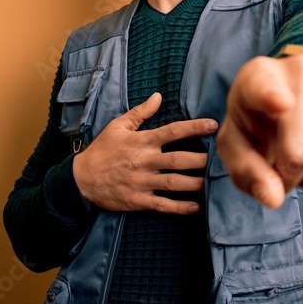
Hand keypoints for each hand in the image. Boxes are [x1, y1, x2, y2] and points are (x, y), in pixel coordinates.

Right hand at [72, 92, 215, 213]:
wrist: (81, 179)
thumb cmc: (102, 150)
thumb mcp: (117, 126)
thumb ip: (140, 112)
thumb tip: (158, 96)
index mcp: (142, 141)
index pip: (173, 131)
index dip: (194, 127)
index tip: (213, 124)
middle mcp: (144, 161)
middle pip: (179, 159)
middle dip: (201, 160)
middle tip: (221, 159)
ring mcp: (142, 182)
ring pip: (174, 183)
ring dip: (195, 184)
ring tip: (212, 183)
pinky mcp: (138, 200)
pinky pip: (162, 205)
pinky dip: (180, 207)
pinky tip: (195, 207)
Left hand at [217, 54, 302, 208]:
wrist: (289, 95)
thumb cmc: (259, 122)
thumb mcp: (237, 145)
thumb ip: (247, 172)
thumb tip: (274, 197)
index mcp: (257, 77)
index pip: (263, 87)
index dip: (271, 96)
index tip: (280, 102)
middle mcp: (302, 70)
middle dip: (292, 178)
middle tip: (284, 170)